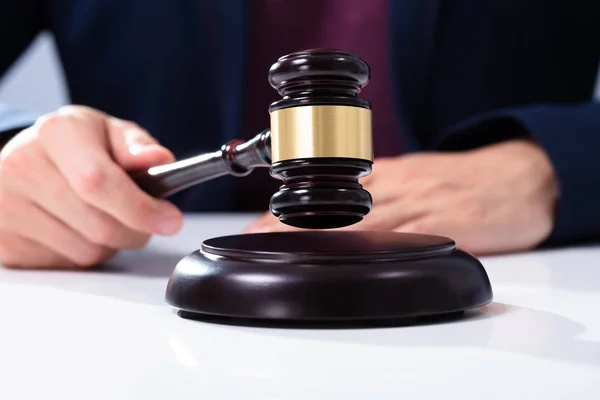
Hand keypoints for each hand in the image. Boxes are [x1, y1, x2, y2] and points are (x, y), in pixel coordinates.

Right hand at [0, 105, 182, 268]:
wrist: (27, 157)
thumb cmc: (79, 145)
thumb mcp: (111, 133)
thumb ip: (138, 147)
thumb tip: (159, 159)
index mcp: (56, 132)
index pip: (99, 181)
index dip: (140, 207)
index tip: (170, 220)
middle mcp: (22, 166)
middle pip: (99, 225)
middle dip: (135, 230)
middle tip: (144, 219)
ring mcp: (7, 208)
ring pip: (87, 251)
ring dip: (111, 243)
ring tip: (102, 216)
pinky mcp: (5, 243)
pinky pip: (67, 264)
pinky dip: (85, 253)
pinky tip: (77, 228)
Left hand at [244, 139, 558, 254]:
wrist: (520, 176)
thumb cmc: (462, 179)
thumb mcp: (413, 176)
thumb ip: (376, 193)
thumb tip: (334, 214)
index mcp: (386, 175)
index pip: (326, 191)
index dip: (288, 209)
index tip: (256, 225)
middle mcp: (397, 185)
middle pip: (336, 205)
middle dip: (290, 224)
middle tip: (255, 238)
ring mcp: (421, 204)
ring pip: (361, 221)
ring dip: (318, 236)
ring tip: (283, 251)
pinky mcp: (447, 224)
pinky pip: (402, 239)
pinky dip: (369, 250)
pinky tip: (346, 262)